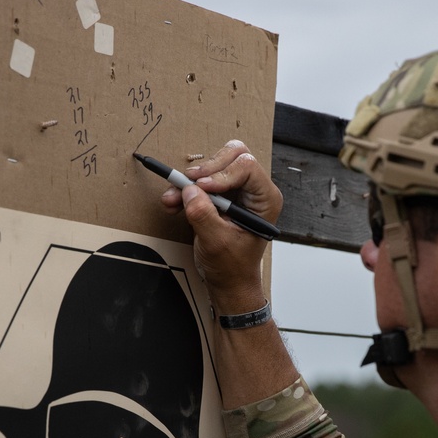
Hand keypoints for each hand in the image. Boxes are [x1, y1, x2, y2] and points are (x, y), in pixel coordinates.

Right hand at [162, 140, 281, 311]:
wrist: (228, 281)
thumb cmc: (233, 266)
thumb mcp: (217, 243)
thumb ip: (204, 215)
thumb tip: (190, 191)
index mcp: (265, 199)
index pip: (247, 166)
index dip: (221, 174)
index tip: (202, 188)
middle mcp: (253, 190)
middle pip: (233, 155)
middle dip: (206, 169)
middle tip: (187, 184)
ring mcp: (237, 191)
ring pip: (214, 164)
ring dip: (190, 180)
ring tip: (173, 197)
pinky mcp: (220, 195)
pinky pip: (201, 180)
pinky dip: (185, 188)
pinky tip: (173, 202)